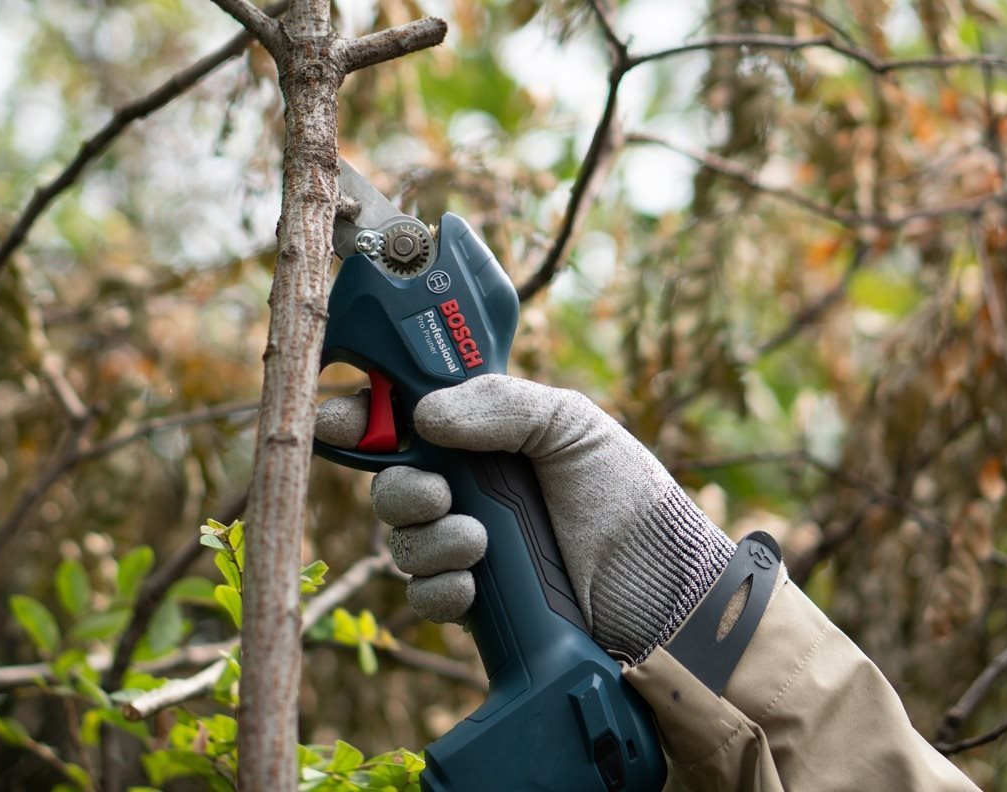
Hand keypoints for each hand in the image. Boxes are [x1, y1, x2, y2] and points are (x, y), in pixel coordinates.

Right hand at [315, 374, 733, 663]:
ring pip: (401, 543)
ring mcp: (467, 547)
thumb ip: (502, 405)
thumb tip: (425, 417)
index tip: (342, 424)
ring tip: (480, 542)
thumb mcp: (571, 426)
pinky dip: (440, 590)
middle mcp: (466, 490)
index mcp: (482, 436)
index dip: (362, 419)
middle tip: (442, 495)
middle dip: (403, 491)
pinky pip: (423, 597)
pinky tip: (475, 586)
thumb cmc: (627, 498)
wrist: (664, 590)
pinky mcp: (475, 602)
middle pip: (389, 484)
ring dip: (429, 542)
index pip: (403, 419)